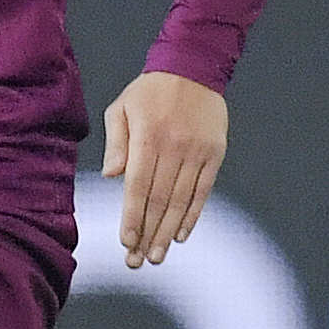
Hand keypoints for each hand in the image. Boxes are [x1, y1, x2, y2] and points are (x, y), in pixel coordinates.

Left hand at [102, 69, 225, 267]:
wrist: (192, 67)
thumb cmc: (149, 91)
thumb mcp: (122, 108)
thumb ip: (116, 143)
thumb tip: (112, 177)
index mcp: (148, 138)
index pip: (139, 186)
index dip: (133, 217)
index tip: (126, 242)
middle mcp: (174, 147)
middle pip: (159, 199)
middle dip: (148, 234)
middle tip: (138, 262)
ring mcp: (197, 151)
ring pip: (181, 200)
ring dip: (168, 232)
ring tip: (157, 256)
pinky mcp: (215, 153)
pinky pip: (203, 190)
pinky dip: (192, 214)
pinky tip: (182, 235)